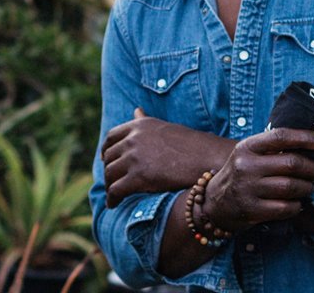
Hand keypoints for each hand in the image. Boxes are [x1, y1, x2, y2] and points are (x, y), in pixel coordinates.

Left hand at [102, 107, 233, 207]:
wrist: (207, 160)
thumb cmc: (191, 145)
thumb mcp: (163, 127)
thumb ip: (145, 121)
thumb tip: (136, 110)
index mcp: (139, 125)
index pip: (111, 137)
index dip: (106, 150)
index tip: (106, 159)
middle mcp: (133, 139)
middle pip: (109, 157)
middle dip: (108, 170)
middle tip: (111, 181)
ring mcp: (134, 158)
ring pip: (109, 174)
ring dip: (109, 186)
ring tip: (113, 195)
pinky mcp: (138, 178)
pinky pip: (116, 190)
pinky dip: (112, 199)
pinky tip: (113, 204)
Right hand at [200, 128, 313, 232]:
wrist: (214, 202)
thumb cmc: (241, 174)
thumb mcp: (249, 155)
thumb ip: (272, 149)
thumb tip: (312, 145)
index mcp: (247, 147)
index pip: (280, 136)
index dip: (305, 138)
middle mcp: (246, 166)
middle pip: (291, 163)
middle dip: (312, 168)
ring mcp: (247, 188)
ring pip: (290, 187)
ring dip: (307, 188)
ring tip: (309, 187)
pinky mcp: (251, 209)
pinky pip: (285, 208)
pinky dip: (297, 206)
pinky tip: (297, 203)